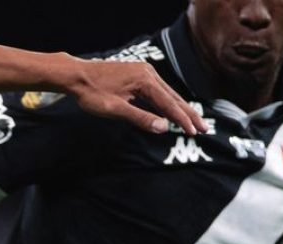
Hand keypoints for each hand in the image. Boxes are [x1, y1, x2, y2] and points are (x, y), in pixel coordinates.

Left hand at [67, 59, 206, 135]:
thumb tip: (163, 128)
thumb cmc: (93, 93)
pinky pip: (158, 91)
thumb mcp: (115, 109)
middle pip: (174, 97)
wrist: (77, 76)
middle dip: (189, 114)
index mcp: (145, 80)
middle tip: (205, 128)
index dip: (182, 120)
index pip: (169, 104)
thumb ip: (140, 118)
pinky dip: (168, 102)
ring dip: (181, 109)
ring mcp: (144, 73)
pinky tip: (174, 109)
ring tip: (195, 121)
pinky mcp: (138, 75)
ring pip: (168, 94)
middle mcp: (149, 73)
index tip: (195, 132)